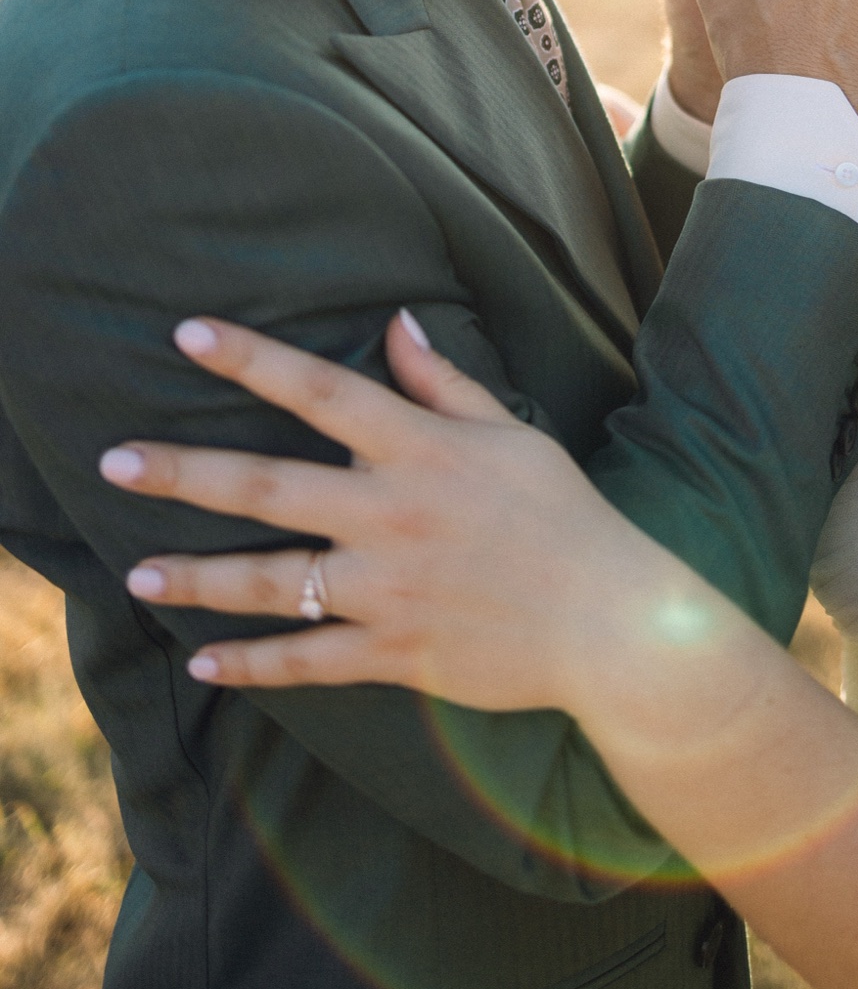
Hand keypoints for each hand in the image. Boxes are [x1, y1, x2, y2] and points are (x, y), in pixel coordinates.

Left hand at [100, 314, 674, 713]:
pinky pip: (307, 661)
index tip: (188, 334)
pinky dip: (252, 664)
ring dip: (196, 576)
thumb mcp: (510, 434)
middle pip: (267, 486)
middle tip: (115, 462)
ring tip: (135, 572)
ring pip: (270, 581)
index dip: (252, 360)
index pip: (320, 392)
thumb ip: (445, 383)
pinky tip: (202, 663)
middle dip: (184, 473)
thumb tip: (397, 324)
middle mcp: (390, 514)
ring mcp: (387, 589)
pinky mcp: (394, 652)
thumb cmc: (564, 515)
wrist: (611, 619)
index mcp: (420, 450)